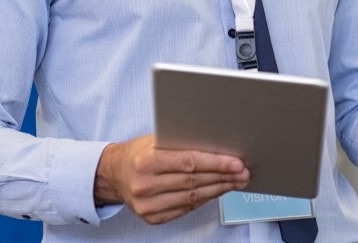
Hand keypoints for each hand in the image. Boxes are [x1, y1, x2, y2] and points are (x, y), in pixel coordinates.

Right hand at [94, 134, 249, 223]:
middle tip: (242, 172)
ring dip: (219, 189)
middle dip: (223, 176)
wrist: (114, 173)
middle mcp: (145, 185)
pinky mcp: (152, 217)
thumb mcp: (155, 140)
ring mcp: (148, 205)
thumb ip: (181, 142)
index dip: (216, 163)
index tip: (236, 162)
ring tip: (235, 181)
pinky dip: (204, 199)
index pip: (189, 163)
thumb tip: (216, 144)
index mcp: (146, 161)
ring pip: (193, 197)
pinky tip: (217, 191)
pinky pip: (186, 208)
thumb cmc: (138, 153)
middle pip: (194, 181)